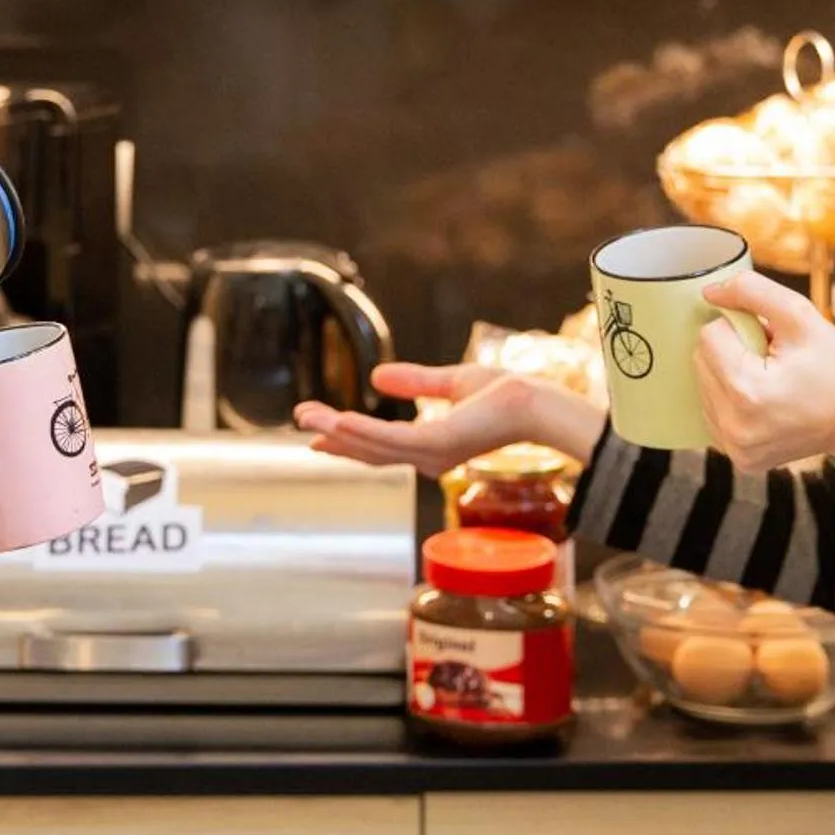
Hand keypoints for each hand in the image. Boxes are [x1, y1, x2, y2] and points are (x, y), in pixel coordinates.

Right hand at [293, 363, 593, 477]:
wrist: (534, 402)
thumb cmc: (506, 395)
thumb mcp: (451, 382)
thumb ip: (415, 382)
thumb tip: (376, 377)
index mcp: (430, 445)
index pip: (380, 446)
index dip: (347, 439)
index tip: (317, 432)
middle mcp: (427, 457)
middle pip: (368, 450)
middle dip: (332, 437)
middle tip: (301, 421)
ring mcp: (430, 454)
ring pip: (372, 445)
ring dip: (336, 431)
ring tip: (306, 417)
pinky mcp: (435, 444)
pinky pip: (390, 440)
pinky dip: (361, 432)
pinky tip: (336, 422)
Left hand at [692, 271, 834, 475]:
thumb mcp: (802, 317)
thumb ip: (752, 292)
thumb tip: (709, 292)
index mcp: (746, 389)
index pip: (709, 335)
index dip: (740, 328)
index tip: (770, 338)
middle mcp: (733, 425)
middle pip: (701, 362)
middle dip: (733, 351)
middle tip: (773, 358)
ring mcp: (735, 447)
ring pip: (705, 387)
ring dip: (731, 376)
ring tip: (772, 381)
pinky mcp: (739, 459)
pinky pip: (715, 414)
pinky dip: (734, 402)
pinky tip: (766, 403)